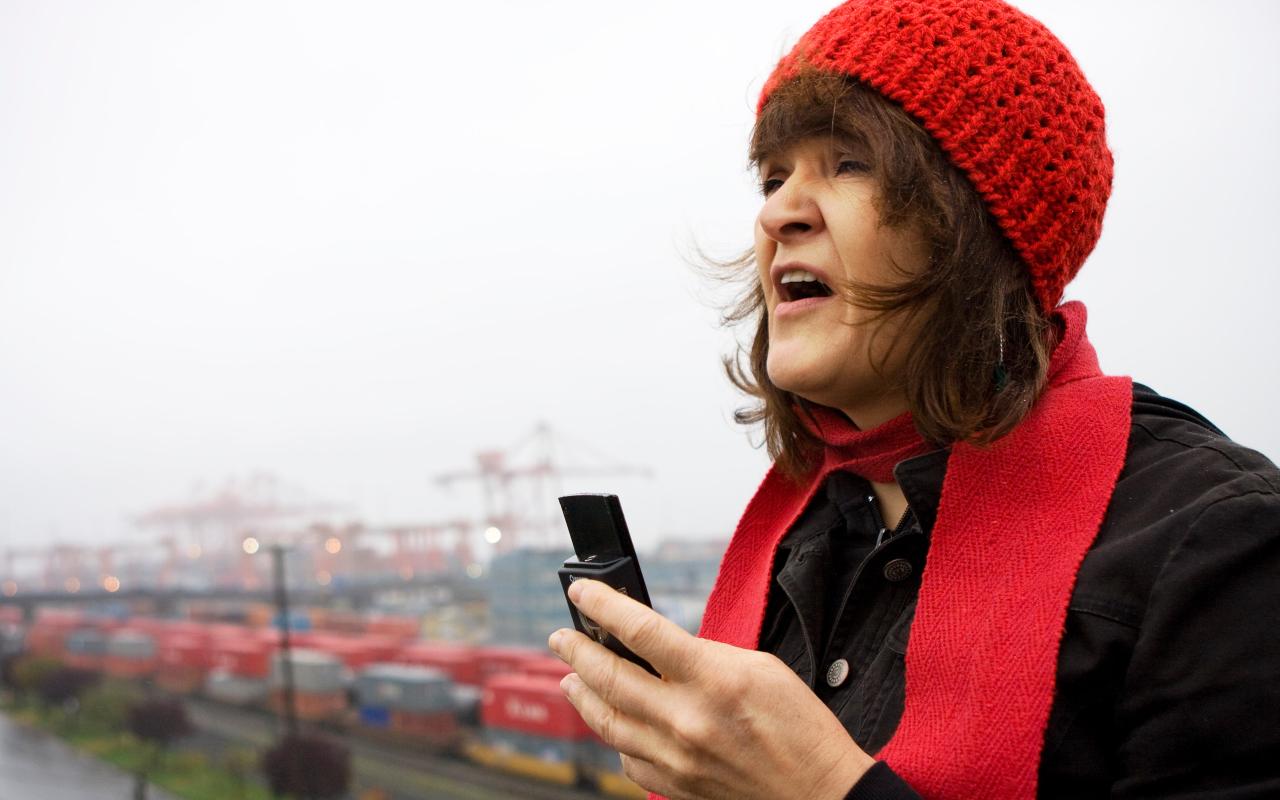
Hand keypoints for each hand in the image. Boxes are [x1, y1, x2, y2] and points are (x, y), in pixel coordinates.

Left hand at [548, 579, 874, 799]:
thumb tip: (660, 647)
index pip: (640, 631)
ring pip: (605, 720)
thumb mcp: (759, 667)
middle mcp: (685, 719)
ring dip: (581, 693)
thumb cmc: (800, 727)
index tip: (582, 592)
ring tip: (570, 677)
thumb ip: (704, 654)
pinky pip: (627, 758)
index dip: (603, 606)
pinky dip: (614, 735)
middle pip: (608, 676)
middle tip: (561, 636)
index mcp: (711, 678)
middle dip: (576, 650)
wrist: (819, 792)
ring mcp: (675, 757)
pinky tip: (611, 721)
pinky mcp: (675, 786)